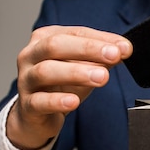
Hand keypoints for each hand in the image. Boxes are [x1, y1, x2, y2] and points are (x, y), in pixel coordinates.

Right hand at [7, 26, 131, 149]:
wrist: (37, 116)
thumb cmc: (60, 86)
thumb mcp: (83, 68)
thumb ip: (102, 58)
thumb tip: (123, 49)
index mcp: (45, 39)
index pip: (75, 33)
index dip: (100, 39)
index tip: (124, 47)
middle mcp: (31, 55)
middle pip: (56, 45)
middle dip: (88, 49)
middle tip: (113, 56)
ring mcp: (26, 80)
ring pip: (46, 71)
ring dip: (77, 73)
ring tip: (102, 78)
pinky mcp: (27, 105)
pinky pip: (40, 101)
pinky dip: (58, 101)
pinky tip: (73, 102)